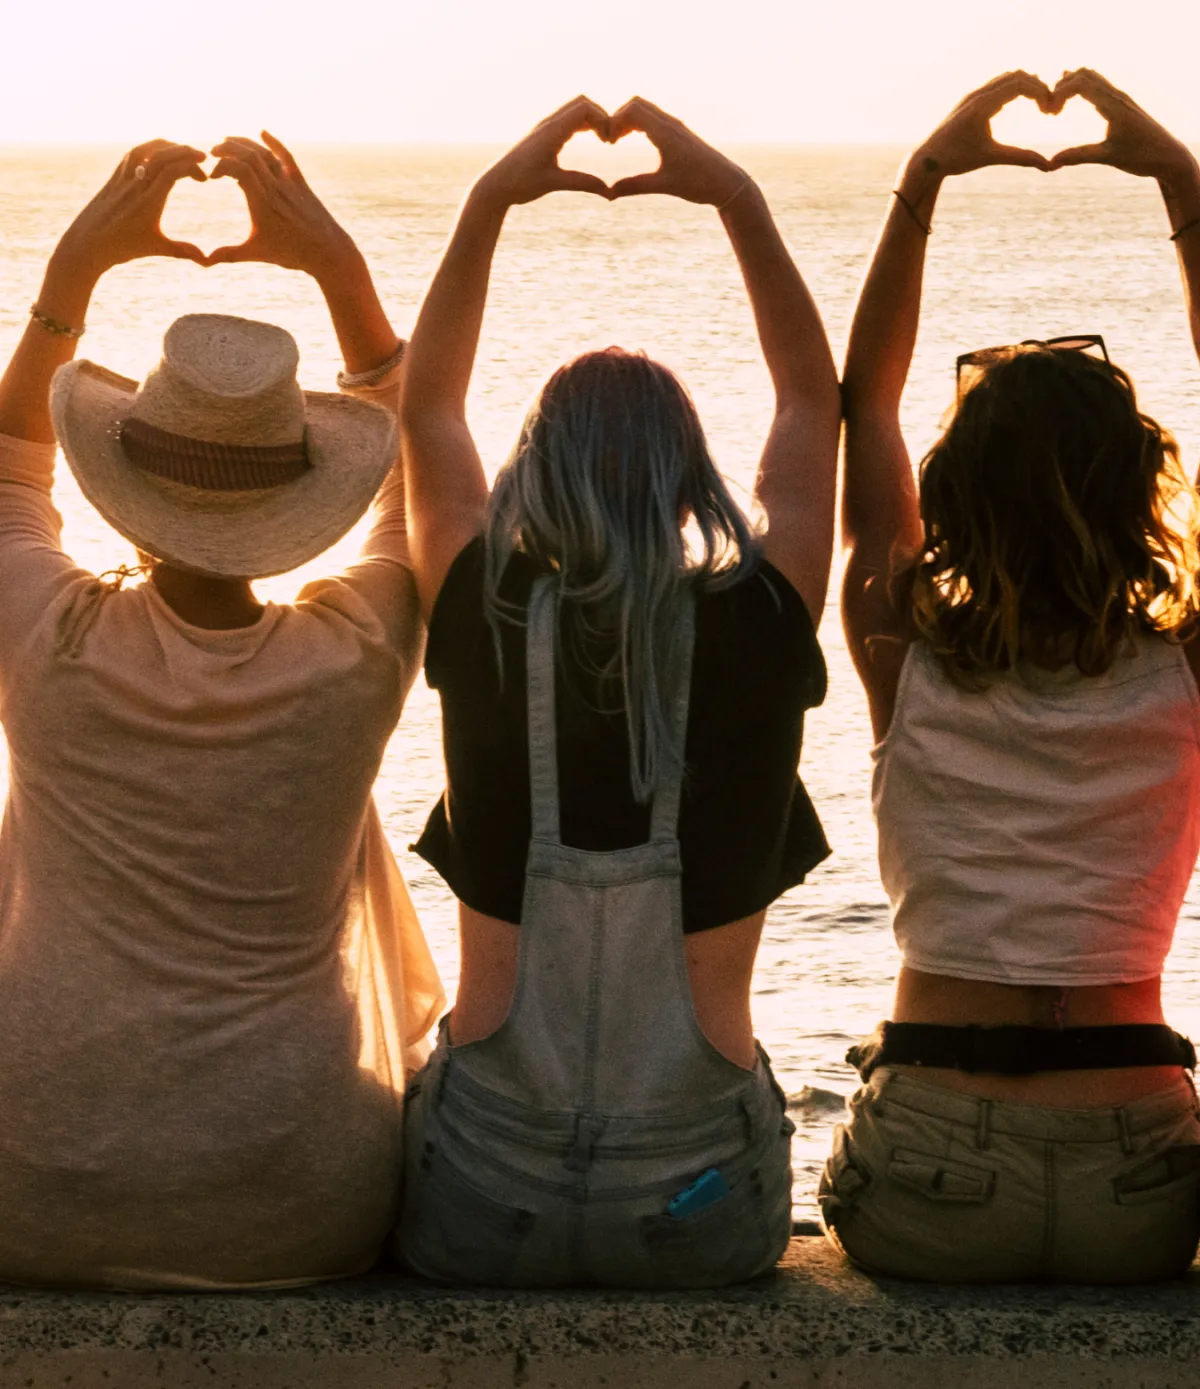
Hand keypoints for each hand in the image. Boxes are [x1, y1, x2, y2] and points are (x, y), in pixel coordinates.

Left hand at [52, 141, 206, 281]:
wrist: (87, 244)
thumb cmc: (122, 249)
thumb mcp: (156, 248)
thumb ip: (183, 251)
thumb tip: (207, 261)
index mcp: (148, 202)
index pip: (172, 171)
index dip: (192, 168)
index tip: (205, 177)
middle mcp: (135, 185)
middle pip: (161, 156)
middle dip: (185, 152)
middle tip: (202, 158)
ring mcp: (123, 179)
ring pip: (145, 150)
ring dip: (167, 146)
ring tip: (182, 151)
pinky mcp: (114, 178)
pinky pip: (132, 154)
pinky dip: (149, 148)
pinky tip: (159, 153)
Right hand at [207, 132, 356, 278]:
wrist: (328, 253)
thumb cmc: (292, 254)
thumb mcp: (257, 254)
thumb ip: (229, 255)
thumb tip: (204, 261)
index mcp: (262, 202)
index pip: (238, 169)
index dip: (220, 166)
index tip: (211, 176)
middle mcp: (276, 188)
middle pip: (249, 155)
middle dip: (227, 149)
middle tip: (212, 154)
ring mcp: (289, 184)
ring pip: (265, 154)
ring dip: (244, 143)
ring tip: (227, 142)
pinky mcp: (301, 184)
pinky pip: (287, 157)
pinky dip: (274, 143)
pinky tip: (262, 132)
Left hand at [472, 97, 612, 207]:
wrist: (495, 185)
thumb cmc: (520, 184)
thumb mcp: (554, 183)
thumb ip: (583, 183)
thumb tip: (609, 192)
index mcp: (552, 131)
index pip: (584, 108)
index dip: (604, 119)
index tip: (610, 141)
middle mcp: (548, 124)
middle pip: (582, 103)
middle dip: (601, 116)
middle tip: (610, 139)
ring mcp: (545, 127)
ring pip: (575, 110)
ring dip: (593, 119)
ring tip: (604, 140)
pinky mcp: (543, 135)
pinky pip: (568, 120)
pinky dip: (583, 124)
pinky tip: (590, 139)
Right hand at [607, 98, 747, 205]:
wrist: (727, 182)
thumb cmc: (698, 184)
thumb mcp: (664, 185)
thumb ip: (635, 186)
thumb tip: (609, 193)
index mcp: (665, 132)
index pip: (632, 110)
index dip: (615, 121)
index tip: (609, 142)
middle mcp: (670, 123)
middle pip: (637, 104)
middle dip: (619, 117)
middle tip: (611, 140)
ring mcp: (675, 126)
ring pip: (646, 109)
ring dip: (629, 119)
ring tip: (619, 140)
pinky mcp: (679, 132)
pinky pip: (654, 117)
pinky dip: (640, 123)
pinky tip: (636, 139)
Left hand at [910, 72, 1053, 180]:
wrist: (927, 160)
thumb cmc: (957, 160)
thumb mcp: (991, 158)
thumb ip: (1020, 158)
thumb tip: (1049, 166)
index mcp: (982, 105)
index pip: (1019, 84)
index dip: (1040, 92)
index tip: (1050, 109)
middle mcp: (977, 94)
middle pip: (1016, 76)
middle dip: (1037, 87)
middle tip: (1049, 106)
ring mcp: (972, 95)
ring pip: (1006, 78)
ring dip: (1026, 85)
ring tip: (1041, 102)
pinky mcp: (969, 100)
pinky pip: (996, 84)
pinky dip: (1013, 87)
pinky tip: (1021, 101)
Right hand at [1047, 70, 1198, 190]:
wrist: (1167, 155)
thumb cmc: (1141, 157)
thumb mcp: (1107, 157)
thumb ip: (1078, 156)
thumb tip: (1050, 163)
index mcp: (1113, 105)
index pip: (1081, 83)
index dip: (1060, 93)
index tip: (1050, 113)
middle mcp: (1117, 96)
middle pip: (1084, 74)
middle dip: (1062, 86)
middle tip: (1050, 110)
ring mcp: (1119, 98)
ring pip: (1091, 77)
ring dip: (1070, 85)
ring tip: (1056, 107)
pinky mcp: (1120, 103)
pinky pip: (1097, 86)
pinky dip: (1079, 88)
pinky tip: (1069, 102)